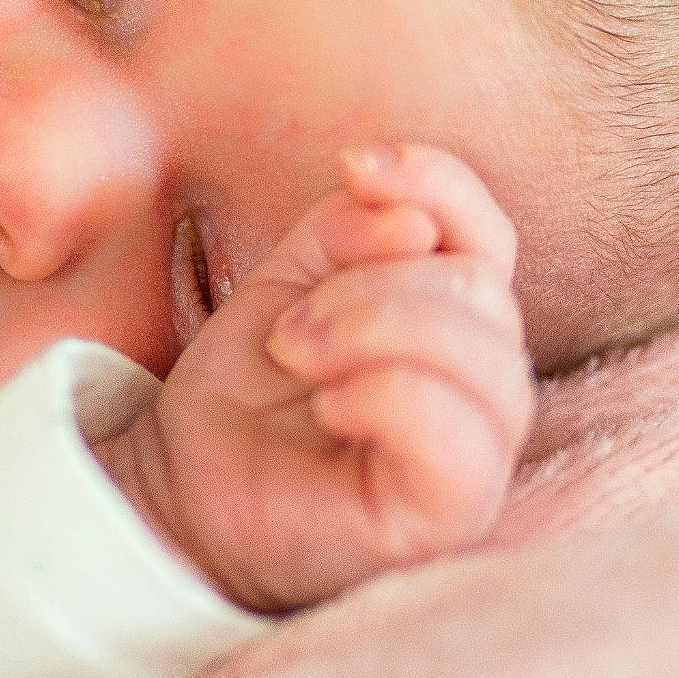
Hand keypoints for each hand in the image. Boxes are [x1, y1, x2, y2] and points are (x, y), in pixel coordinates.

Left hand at [96, 144, 533, 612]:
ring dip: (370, 333)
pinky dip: (387, 397)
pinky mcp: (455, 512)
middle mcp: (483, 383)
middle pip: (481, 291)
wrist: (189, 480)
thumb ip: (349, 229)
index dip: (439, 184)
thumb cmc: (252, 386)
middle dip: (369, 285)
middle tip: (290, 330)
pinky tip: (330, 408)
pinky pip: (464, 438)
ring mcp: (480, 453)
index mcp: (455, 319)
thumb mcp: (291, 278)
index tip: (356, 165)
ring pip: (484, 356)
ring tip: (298, 357)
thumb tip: (414, 223)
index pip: (490, 236)